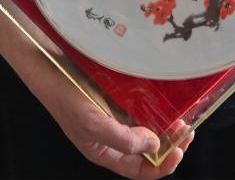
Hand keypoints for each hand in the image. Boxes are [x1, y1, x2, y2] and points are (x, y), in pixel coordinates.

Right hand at [20, 58, 192, 178]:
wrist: (49, 65)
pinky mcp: (114, 98)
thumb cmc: (66, 98)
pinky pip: (139, 109)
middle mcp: (112, 138)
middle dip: (169, 144)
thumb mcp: (93, 125)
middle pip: (146, 151)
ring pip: (146, 129)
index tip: (178, 151)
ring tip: (180, 118)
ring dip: (165, 126)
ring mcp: (113, 117)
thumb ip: (124, 140)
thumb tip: (154, 145)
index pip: (139, 170)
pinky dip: (153, 108)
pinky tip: (163, 102)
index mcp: (105, 152)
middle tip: (185, 130)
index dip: (161, 166)